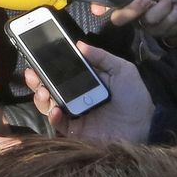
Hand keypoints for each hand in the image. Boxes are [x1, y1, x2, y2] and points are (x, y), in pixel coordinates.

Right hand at [23, 42, 152, 142]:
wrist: (143, 129)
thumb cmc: (134, 99)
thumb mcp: (123, 71)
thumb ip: (103, 57)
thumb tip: (79, 44)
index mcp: (85, 82)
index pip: (61, 72)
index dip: (48, 65)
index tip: (37, 57)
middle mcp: (76, 97)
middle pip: (49, 87)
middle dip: (37, 80)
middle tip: (33, 74)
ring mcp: (73, 114)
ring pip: (48, 104)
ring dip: (41, 96)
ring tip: (43, 92)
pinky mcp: (74, 131)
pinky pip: (57, 123)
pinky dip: (52, 116)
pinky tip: (56, 110)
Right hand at [92, 0, 176, 43]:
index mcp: (129, 0)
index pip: (109, 4)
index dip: (99, 6)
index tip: (96, 9)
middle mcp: (132, 15)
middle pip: (120, 18)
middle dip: (135, 9)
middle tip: (148, 0)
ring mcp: (144, 27)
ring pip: (149, 21)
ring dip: (167, 10)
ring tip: (172, 4)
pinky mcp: (158, 36)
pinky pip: (165, 28)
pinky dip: (176, 18)